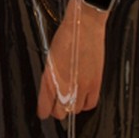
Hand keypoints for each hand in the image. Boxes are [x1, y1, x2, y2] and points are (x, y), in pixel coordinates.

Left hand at [37, 0, 106, 119]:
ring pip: (75, 110)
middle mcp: (65, 85)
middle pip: (60, 113)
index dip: (43, 111)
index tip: (43, 112)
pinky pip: (90, 104)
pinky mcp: (95, 83)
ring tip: (72, 97)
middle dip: (58, 110)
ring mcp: (81, 86)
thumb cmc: (67, 36)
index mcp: (50, 77)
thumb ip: (51, 76)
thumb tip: (52, 90)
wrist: (85, 24)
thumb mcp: (52, 56)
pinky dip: (86, 103)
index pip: (45, 106)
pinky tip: (83, 96)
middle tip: (58, 103)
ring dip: (73, 106)